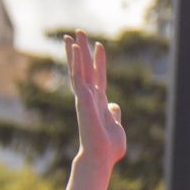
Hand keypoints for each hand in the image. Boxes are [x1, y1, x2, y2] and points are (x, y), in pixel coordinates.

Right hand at [65, 30, 125, 171]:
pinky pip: (78, 76)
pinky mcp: (82, 98)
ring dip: (76, 50)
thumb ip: (114, 114)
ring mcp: (84, 97)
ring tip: (73, 33)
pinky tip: (74, 47)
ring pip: (79, 68)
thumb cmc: (109, 148)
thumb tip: (114, 106)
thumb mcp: (117, 127)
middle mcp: (90, 97)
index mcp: (99, 102)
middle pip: (85, 68)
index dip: (99, 61)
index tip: (99, 45)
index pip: (99, 76)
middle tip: (78, 32)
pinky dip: (76, 61)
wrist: (101, 157)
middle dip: (82, 50)